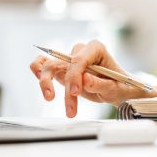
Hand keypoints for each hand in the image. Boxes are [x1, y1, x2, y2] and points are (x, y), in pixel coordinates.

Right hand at [29, 40, 151, 117]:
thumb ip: (100, 83)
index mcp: (96, 49)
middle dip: (65, 85)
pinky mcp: (61, 69)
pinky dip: (37, 71)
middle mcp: (80, 51)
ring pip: (48, 65)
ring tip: (50, 98)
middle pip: (63, 63)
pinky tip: (41, 83)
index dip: (74, 76)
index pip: (79, 59)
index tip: (75, 92)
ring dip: (46, 82)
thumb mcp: (115, 88)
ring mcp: (69, 60)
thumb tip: (84, 79)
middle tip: (70, 108)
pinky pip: (42, 65)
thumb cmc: (119, 85)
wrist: (117, 90)